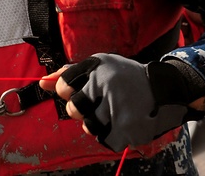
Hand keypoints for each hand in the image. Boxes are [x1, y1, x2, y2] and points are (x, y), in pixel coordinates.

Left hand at [40, 54, 204, 151]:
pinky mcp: (130, 128)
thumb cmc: (123, 76)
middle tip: (93, 104)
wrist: (163, 87)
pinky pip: (105, 140)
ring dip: (94, 122)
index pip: (63, 86)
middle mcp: (107, 86)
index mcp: (96, 68)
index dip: (66, 90)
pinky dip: (108, 134)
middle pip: (74, 109)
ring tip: (107, 112)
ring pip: (88, 126)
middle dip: (78, 109)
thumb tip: (42, 84)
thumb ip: (66, 73)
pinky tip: (116, 122)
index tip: (78, 89)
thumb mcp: (97, 65)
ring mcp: (119, 109)